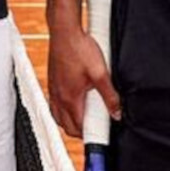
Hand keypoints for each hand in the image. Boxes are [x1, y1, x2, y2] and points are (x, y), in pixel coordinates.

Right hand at [47, 24, 118, 138]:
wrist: (64, 31)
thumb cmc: (79, 48)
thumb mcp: (101, 73)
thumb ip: (110, 96)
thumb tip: (117, 112)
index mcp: (70, 98)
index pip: (78, 128)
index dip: (90, 136)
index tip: (99, 139)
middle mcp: (59, 97)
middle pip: (66, 126)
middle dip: (80, 131)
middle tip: (96, 127)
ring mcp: (53, 90)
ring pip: (59, 117)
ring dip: (70, 122)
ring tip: (85, 117)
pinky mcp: (52, 82)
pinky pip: (55, 105)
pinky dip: (63, 110)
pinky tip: (73, 102)